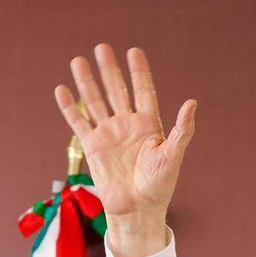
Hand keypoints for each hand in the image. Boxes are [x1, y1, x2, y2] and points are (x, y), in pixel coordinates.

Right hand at [54, 44, 196, 256]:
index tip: (134, 51)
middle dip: (110, 70)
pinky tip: (62, 89)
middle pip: (117, 91)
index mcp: (150, 125)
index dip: (139, 72)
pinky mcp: (93, 146)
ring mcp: (109, 134)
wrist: (137, 208)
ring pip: (96, 101)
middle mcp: (128, 125)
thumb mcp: (173, 155)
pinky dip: (70, 107)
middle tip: (102, 48)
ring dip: (88, 82)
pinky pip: (79, 122)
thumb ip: (182, 129)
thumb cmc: (159, 185)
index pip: (143, 91)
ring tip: (79, 60)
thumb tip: (192, 102)